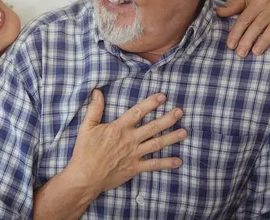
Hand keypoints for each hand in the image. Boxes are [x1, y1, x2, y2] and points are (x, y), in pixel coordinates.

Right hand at [65, 90, 185, 196]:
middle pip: (152, 127)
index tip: (163, 96)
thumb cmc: (85, 151)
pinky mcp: (135, 168)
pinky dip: (166, 163)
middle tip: (180, 112)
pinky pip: (153, 165)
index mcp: (118, 128)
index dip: (151, 103)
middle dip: (168, 119)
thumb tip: (97, 92)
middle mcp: (129, 140)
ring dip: (172, 138)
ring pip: (156, 144)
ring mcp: (134, 154)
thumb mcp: (87, 127)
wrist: (85, 177)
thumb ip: (94, 109)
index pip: (138, 112)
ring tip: (184, 132)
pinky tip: (178, 161)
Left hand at [216, 0, 269, 56]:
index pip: (245, 19)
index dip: (237, 32)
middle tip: (240, 53)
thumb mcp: (243, 0)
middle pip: (257, 26)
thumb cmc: (255, 2)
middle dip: (248, 40)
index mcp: (258, 0)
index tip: (230, 45)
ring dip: (264, 42)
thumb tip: (218, 12)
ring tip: (255, 53)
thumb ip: (231, 7)